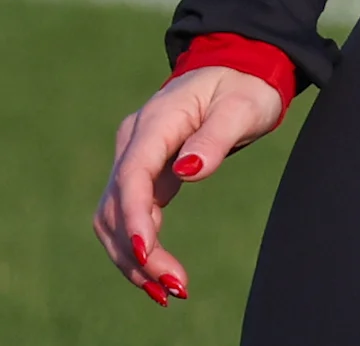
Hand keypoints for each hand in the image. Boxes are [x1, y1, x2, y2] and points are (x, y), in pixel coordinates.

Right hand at [93, 66, 287, 303]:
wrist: (237, 68)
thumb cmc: (244, 86)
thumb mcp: (242, 107)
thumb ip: (215, 138)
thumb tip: (186, 172)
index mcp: (156, 120)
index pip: (133, 175)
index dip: (133, 218)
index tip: (147, 255)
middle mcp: (135, 140)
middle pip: (117, 204)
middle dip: (137, 251)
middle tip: (174, 288)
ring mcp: (134, 156)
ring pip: (114, 217)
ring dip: (134, 258)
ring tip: (167, 293)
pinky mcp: (142, 173)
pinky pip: (129, 216)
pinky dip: (139, 248)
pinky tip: (157, 276)